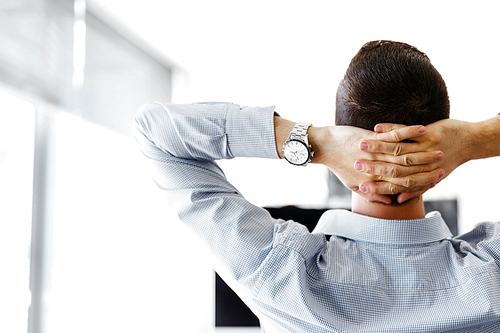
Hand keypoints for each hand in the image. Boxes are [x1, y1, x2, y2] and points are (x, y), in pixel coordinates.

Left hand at [309, 124, 444, 203]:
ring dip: (424, 151)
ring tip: (438, 148)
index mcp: (373, 183)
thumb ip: (371, 193)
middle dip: (428, 168)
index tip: (436, 180)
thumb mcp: (352, 184)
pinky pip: (394, 135)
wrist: (324, 147)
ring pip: (404, 155)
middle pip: (408, 171)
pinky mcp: (371, 138)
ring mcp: (374, 154)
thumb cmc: (338, 165)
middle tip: (443, 164)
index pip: (402, 186)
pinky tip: (422, 129)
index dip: (421, 183)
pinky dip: (409, 132)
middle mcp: (376, 170)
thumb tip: (388, 202)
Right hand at [357, 119, 471, 202]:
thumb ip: (412, 191)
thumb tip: (396, 201)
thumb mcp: (429, 179)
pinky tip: (376, 127)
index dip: (377, 186)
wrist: (468, 143)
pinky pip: (405, 131)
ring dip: (377, 147)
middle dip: (372, 167)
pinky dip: (390, 129)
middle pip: (392, 168)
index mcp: (419, 177)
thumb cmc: (446, 161)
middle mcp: (421, 165)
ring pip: (396, 149)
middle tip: (356, 165)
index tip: (361, 186)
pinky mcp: (428, 134)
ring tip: (361, 144)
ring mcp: (424, 149)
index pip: (393, 185)